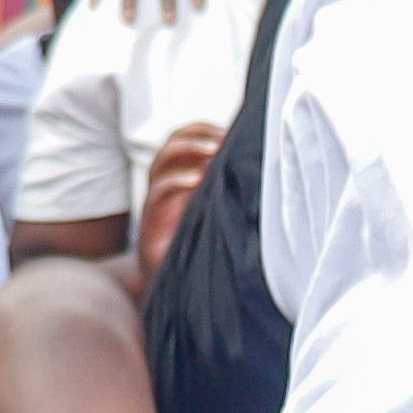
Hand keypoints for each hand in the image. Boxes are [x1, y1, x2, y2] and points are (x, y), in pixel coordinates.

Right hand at [136, 121, 223, 284]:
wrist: (173, 282)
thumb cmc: (199, 246)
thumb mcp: (216, 213)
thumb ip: (229, 191)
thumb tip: (260, 171)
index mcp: (182, 175)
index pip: (186, 137)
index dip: (203, 129)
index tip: (229, 130)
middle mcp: (167, 183)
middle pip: (172, 142)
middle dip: (196, 134)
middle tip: (221, 139)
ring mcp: (158, 200)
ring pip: (162, 161)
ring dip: (187, 149)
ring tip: (212, 151)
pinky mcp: (152, 220)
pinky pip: (158, 192)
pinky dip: (175, 182)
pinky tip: (195, 181)